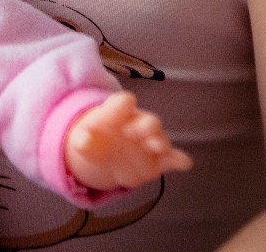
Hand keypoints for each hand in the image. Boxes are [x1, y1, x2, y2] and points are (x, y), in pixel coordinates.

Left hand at [64, 91, 192, 191]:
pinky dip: (179, 160)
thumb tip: (82, 142)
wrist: (103, 157)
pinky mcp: (157, 161)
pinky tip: (183, 162)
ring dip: (160, 142)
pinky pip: (172, 159)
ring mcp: (149, 143)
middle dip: (146, 126)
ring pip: (161, 139)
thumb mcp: (81, 140)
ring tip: (157, 146)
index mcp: (117, 113)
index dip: (124, 103)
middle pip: (148, 120)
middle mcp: (137, 125)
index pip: (123, 103)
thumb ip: (82, 141)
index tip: (126, 102)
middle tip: (134, 133)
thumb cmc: (92, 140)